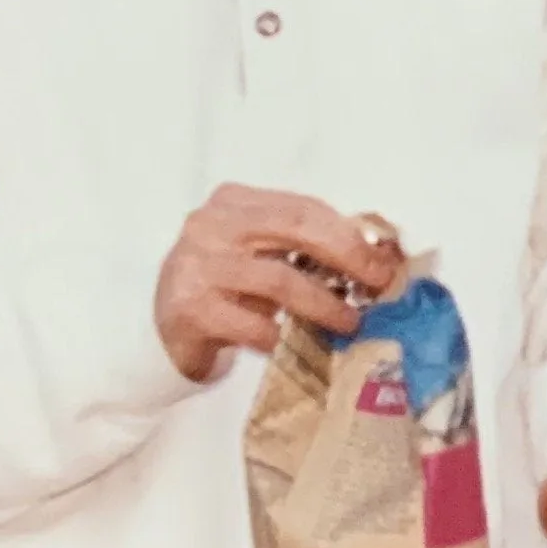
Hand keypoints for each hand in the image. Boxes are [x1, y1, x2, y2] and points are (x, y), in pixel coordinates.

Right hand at [152, 187, 402, 382]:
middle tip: (378, 285)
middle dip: (347, 257)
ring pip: (279, 279)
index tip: (384, 260)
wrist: (162, 331)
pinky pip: (253, 325)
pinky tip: (301, 346)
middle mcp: (211, 225)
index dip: (350, 233)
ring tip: (350, 322)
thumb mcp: (259, 254)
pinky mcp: (190, 310)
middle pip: (296, 229)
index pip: (304, 207)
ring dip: (324, 304)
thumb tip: (376, 256)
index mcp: (233, 202)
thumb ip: (304, 246)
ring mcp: (197, 266)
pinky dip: (284, 337)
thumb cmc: (225, 288)